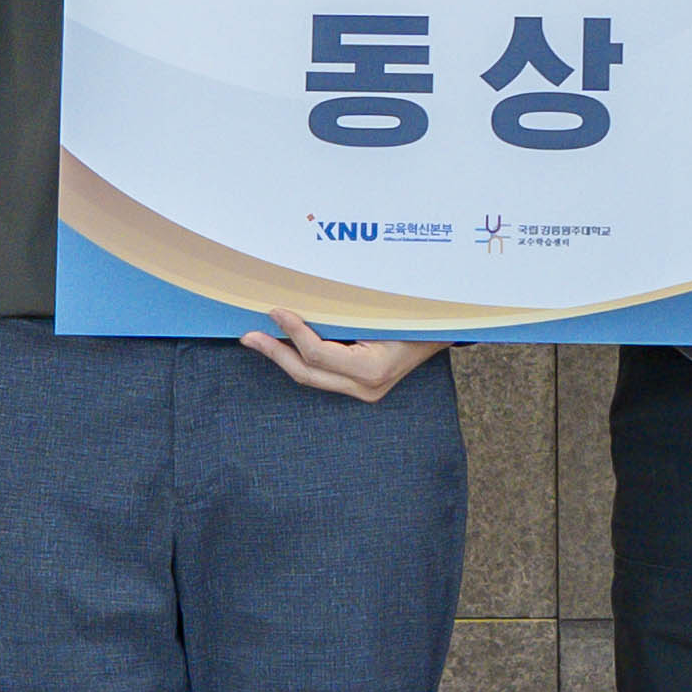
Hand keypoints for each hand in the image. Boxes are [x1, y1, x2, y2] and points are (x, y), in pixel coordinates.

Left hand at [242, 312, 439, 400]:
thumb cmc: (414, 315)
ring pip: (311, 377)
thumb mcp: (380, 311)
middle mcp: (366, 387)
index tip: (275, 310)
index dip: (293, 331)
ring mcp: (363, 392)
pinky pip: (322, 375)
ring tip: (258, 340)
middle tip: (249, 336)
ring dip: (282, 357)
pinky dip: (300, 359)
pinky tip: (283, 345)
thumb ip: (342, 314)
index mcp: (373, 369)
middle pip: (307, 373)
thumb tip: (299, 300)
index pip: (319, 354)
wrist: (443, 332)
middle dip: (274, 352)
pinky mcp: (359, 388)